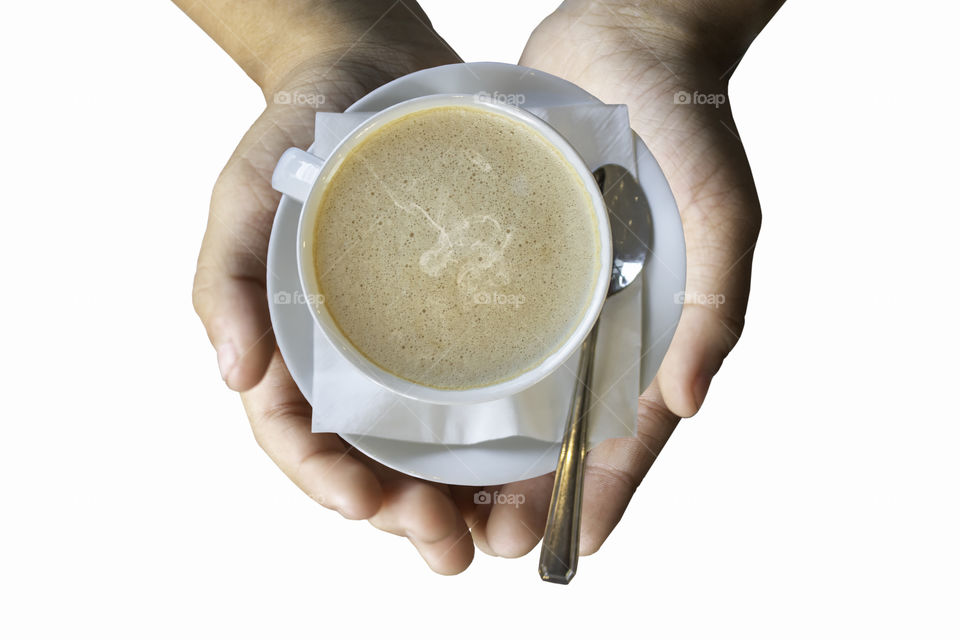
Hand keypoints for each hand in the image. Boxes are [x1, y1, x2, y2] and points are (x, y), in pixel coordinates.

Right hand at [188, 2, 478, 573]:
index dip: (331, 485)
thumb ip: (228, 279)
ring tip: (499, 534)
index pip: (298, 440)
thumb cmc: (297, 139)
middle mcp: (347, 363)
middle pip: (370, 461)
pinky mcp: (452, 325)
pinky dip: (493, 442)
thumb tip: (232, 373)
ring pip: (426, 447)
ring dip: (457, 500)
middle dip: (406, 515)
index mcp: (286, 350)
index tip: (372, 509)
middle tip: (452, 549)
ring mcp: (402, 349)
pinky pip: (470, 397)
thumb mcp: (247, 198)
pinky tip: (526, 465)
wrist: (369, 77)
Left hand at [466, 0, 778, 558]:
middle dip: (532, 489)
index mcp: (657, 324)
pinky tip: (424, 405)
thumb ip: (719, 305)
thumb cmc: (689, 119)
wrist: (630, 33)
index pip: (632, 430)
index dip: (605, 492)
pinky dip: (462, 371)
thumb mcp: (725, 210)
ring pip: (519, 390)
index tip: (573, 545)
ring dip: (489, 450)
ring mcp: (554, 291)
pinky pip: (485, 323)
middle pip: (564, 427)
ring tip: (447, 498)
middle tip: (489, 539)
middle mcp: (601, 318)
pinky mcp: (511, 253)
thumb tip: (688, 402)